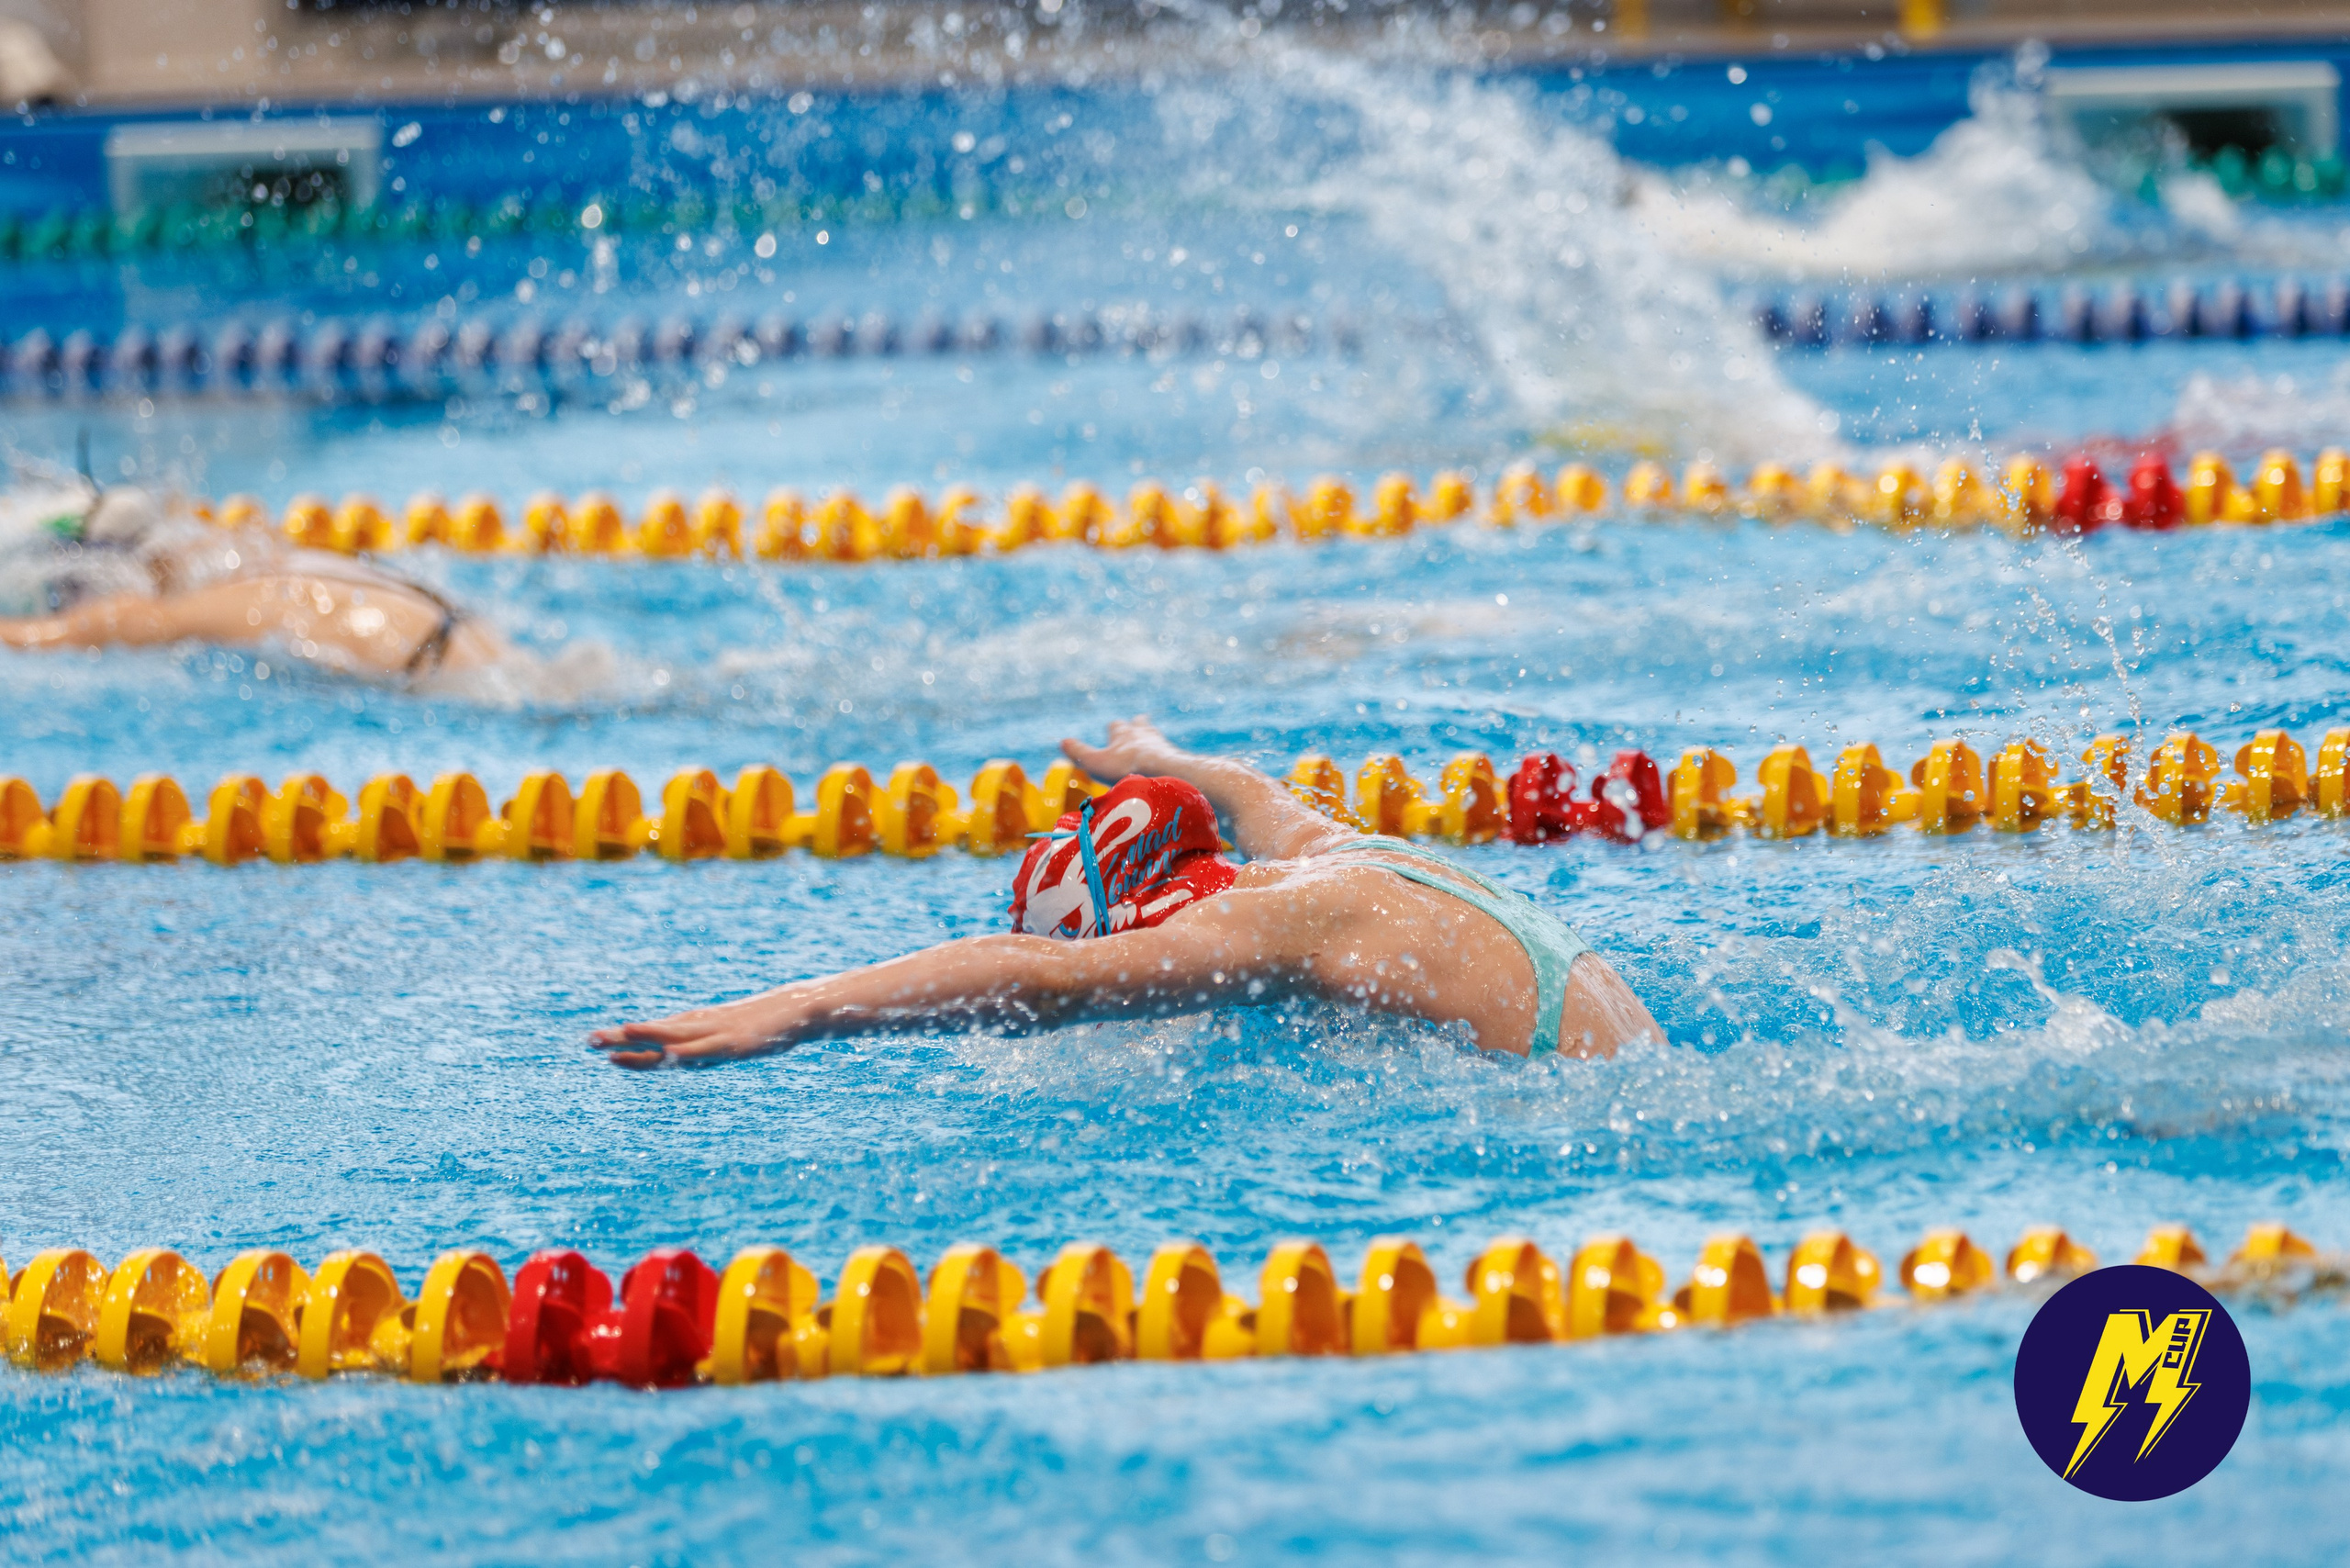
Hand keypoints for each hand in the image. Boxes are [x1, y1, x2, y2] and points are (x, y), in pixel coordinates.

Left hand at [590, 991, 802, 1068]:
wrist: (798, 1009)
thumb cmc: (763, 1025)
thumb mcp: (729, 1038)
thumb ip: (704, 1047)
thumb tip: (683, 1058)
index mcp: (698, 1027)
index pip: (655, 1033)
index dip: (627, 1039)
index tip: (598, 1041)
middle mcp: (701, 1027)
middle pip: (656, 1032)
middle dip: (623, 1038)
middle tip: (590, 1039)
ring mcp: (716, 1033)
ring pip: (675, 1035)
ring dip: (646, 1036)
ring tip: (619, 1034)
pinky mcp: (733, 1042)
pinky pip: (703, 1048)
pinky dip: (682, 1050)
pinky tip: (665, 1052)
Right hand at [1062, 716, 1178, 781]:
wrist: (1164, 771)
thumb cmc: (1126, 766)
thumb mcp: (1095, 763)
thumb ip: (1079, 753)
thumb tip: (1063, 742)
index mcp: (1122, 732)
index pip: (1115, 726)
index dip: (1112, 730)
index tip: (1110, 734)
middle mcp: (1142, 733)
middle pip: (1138, 724)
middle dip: (1135, 727)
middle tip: (1134, 731)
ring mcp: (1161, 743)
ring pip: (1154, 735)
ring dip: (1150, 739)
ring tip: (1149, 746)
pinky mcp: (1175, 756)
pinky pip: (1168, 752)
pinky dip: (1163, 755)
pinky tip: (1163, 763)